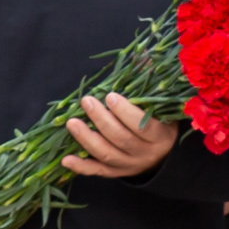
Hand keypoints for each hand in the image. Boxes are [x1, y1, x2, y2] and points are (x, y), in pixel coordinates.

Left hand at [62, 91, 184, 180]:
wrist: (163, 154)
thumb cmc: (161, 122)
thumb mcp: (162, 105)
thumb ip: (151, 82)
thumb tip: (143, 56)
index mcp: (160, 136)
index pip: (142, 126)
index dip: (125, 112)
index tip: (110, 96)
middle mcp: (145, 153)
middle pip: (121, 139)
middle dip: (101, 120)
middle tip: (87, 101)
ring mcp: (129, 165)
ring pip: (107, 155)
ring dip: (87, 139)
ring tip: (71, 122)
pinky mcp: (116, 172)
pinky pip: (98, 172)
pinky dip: (81, 167)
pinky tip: (66, 160)